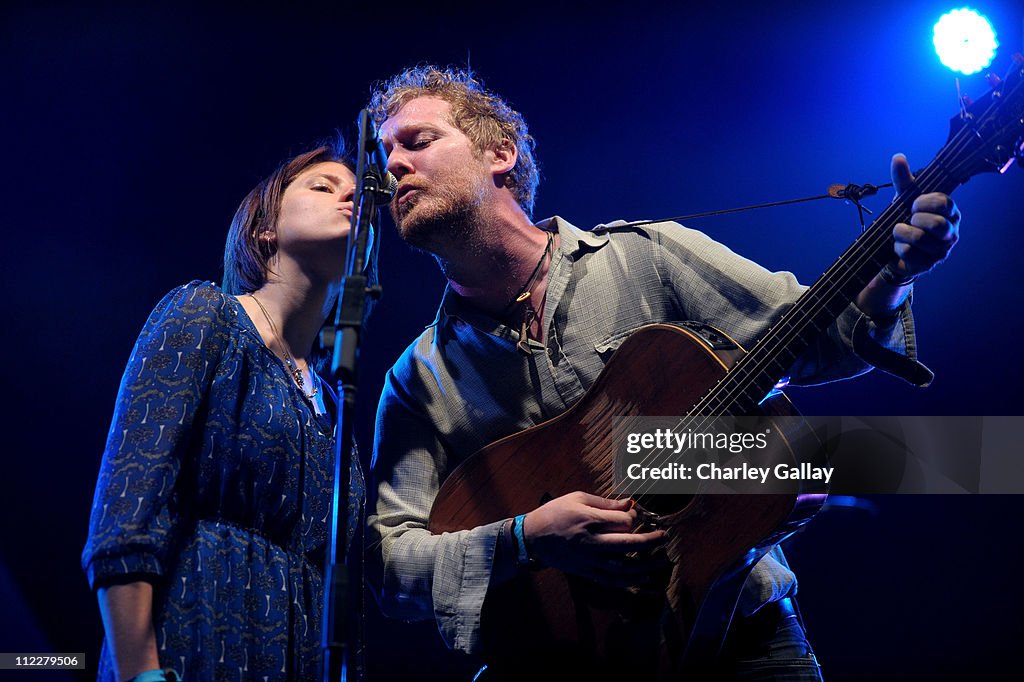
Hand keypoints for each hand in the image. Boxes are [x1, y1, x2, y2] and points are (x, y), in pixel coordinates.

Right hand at [522, 491, 668, 587]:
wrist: (531, 537)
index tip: (633, 513)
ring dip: (645, 564)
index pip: (623, 522)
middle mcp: (591, 542)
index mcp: (589, 520)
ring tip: (661, 560)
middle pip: (628, 543)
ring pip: (623, 566)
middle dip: (650, 541)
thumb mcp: (577, 498)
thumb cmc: (554, 512)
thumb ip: (605, 502)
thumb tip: (629, 503)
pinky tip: (642, 577)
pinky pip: (610, 579)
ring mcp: (588, 560)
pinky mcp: (585, 572)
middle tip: (665, 536)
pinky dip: (628, 580)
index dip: (633, 517)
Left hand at [889, 154, 960, 278]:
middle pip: (936, 224)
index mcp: (950, 213)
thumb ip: (904, 180)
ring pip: (919, 239)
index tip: (913, 204)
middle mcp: (951, 232)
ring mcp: (941, 251)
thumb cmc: (906, 220)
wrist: (895, 251)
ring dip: (901, 233)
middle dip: (915, 220)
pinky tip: (898, 246)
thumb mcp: (904, 199)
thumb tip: (898, 157)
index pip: (944, 202)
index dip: (924, 202)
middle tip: (909, 220)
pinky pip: (907, 253)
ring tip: (899, 232)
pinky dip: (897, 247)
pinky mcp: (928, 265)